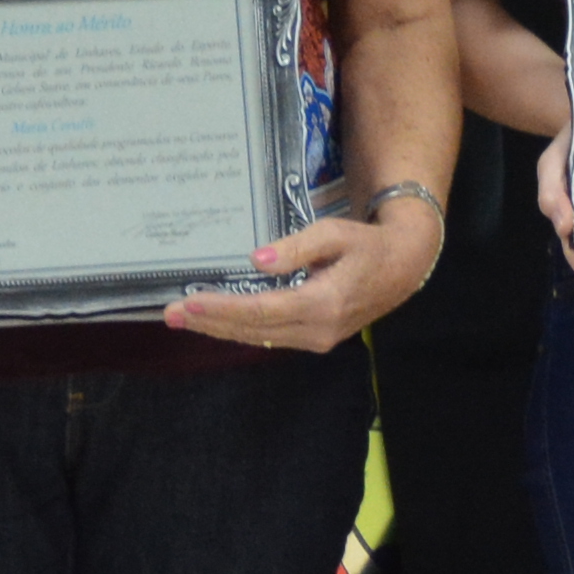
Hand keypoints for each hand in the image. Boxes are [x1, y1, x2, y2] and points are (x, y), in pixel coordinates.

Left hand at [166, 190, 440, 350]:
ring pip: (258, 337)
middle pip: (253, 330)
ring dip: (220, 328)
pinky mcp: (315, 339)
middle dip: (210, 322)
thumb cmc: (367, 244)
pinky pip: (270, 336)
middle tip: (170, 314)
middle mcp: (318, 329)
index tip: (189, 302)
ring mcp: (318, 339)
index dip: (222, 308)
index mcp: (323, 303)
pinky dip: (240, 329)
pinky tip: (216, 320)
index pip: (261, 310)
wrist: (403, 267)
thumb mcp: (335, 233)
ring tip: (184, 317)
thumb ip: (296, 247)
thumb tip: (256, 260)